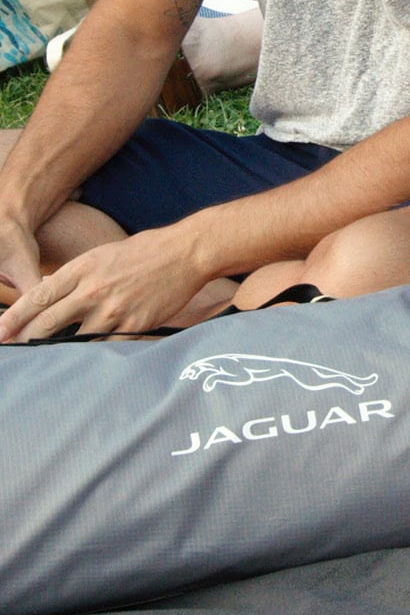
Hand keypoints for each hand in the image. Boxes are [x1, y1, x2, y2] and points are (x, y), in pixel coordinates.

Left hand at [0, 230, 205, 342]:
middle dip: (27, 339)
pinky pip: (106, 346)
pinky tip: (86, 362)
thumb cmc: (145, 251)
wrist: (186, 253)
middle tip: (14, 350)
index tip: (0, 332)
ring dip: (60, 351)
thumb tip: (50, 290)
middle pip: (48, 323)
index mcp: (83, 268)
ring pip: (74, 340)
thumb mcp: (104, 254)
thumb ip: (77, 275)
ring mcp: (113, 310)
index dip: (15, 318)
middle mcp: (93, 290)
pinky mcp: (133, 325)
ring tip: (47, 363)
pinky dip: (94, 354)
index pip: (38, 297)